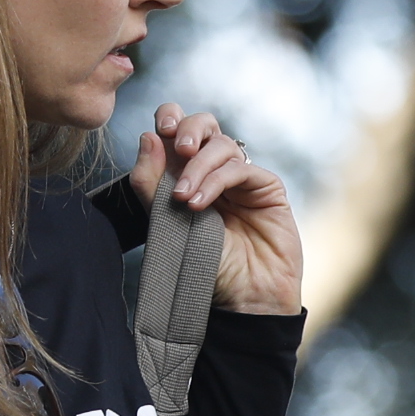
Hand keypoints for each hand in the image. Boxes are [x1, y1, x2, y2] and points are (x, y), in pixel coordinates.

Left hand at [136, 107, 303, 314]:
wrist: (240, 297)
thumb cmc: (202, 267)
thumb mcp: (165, 222)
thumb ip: (150, 182)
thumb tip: (147, 135)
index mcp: (189, 174)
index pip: (179, 131)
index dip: (172, 118)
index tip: (159, 130)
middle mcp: (216, 172)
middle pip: (204, 125)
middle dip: (188, 128)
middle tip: (177, 148)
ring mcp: (243, 179)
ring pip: (221, 145)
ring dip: (197, 167)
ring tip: (183, 199)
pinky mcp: (267, 188)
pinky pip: (240, 169)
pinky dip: (215, 182)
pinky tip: (198, 204)